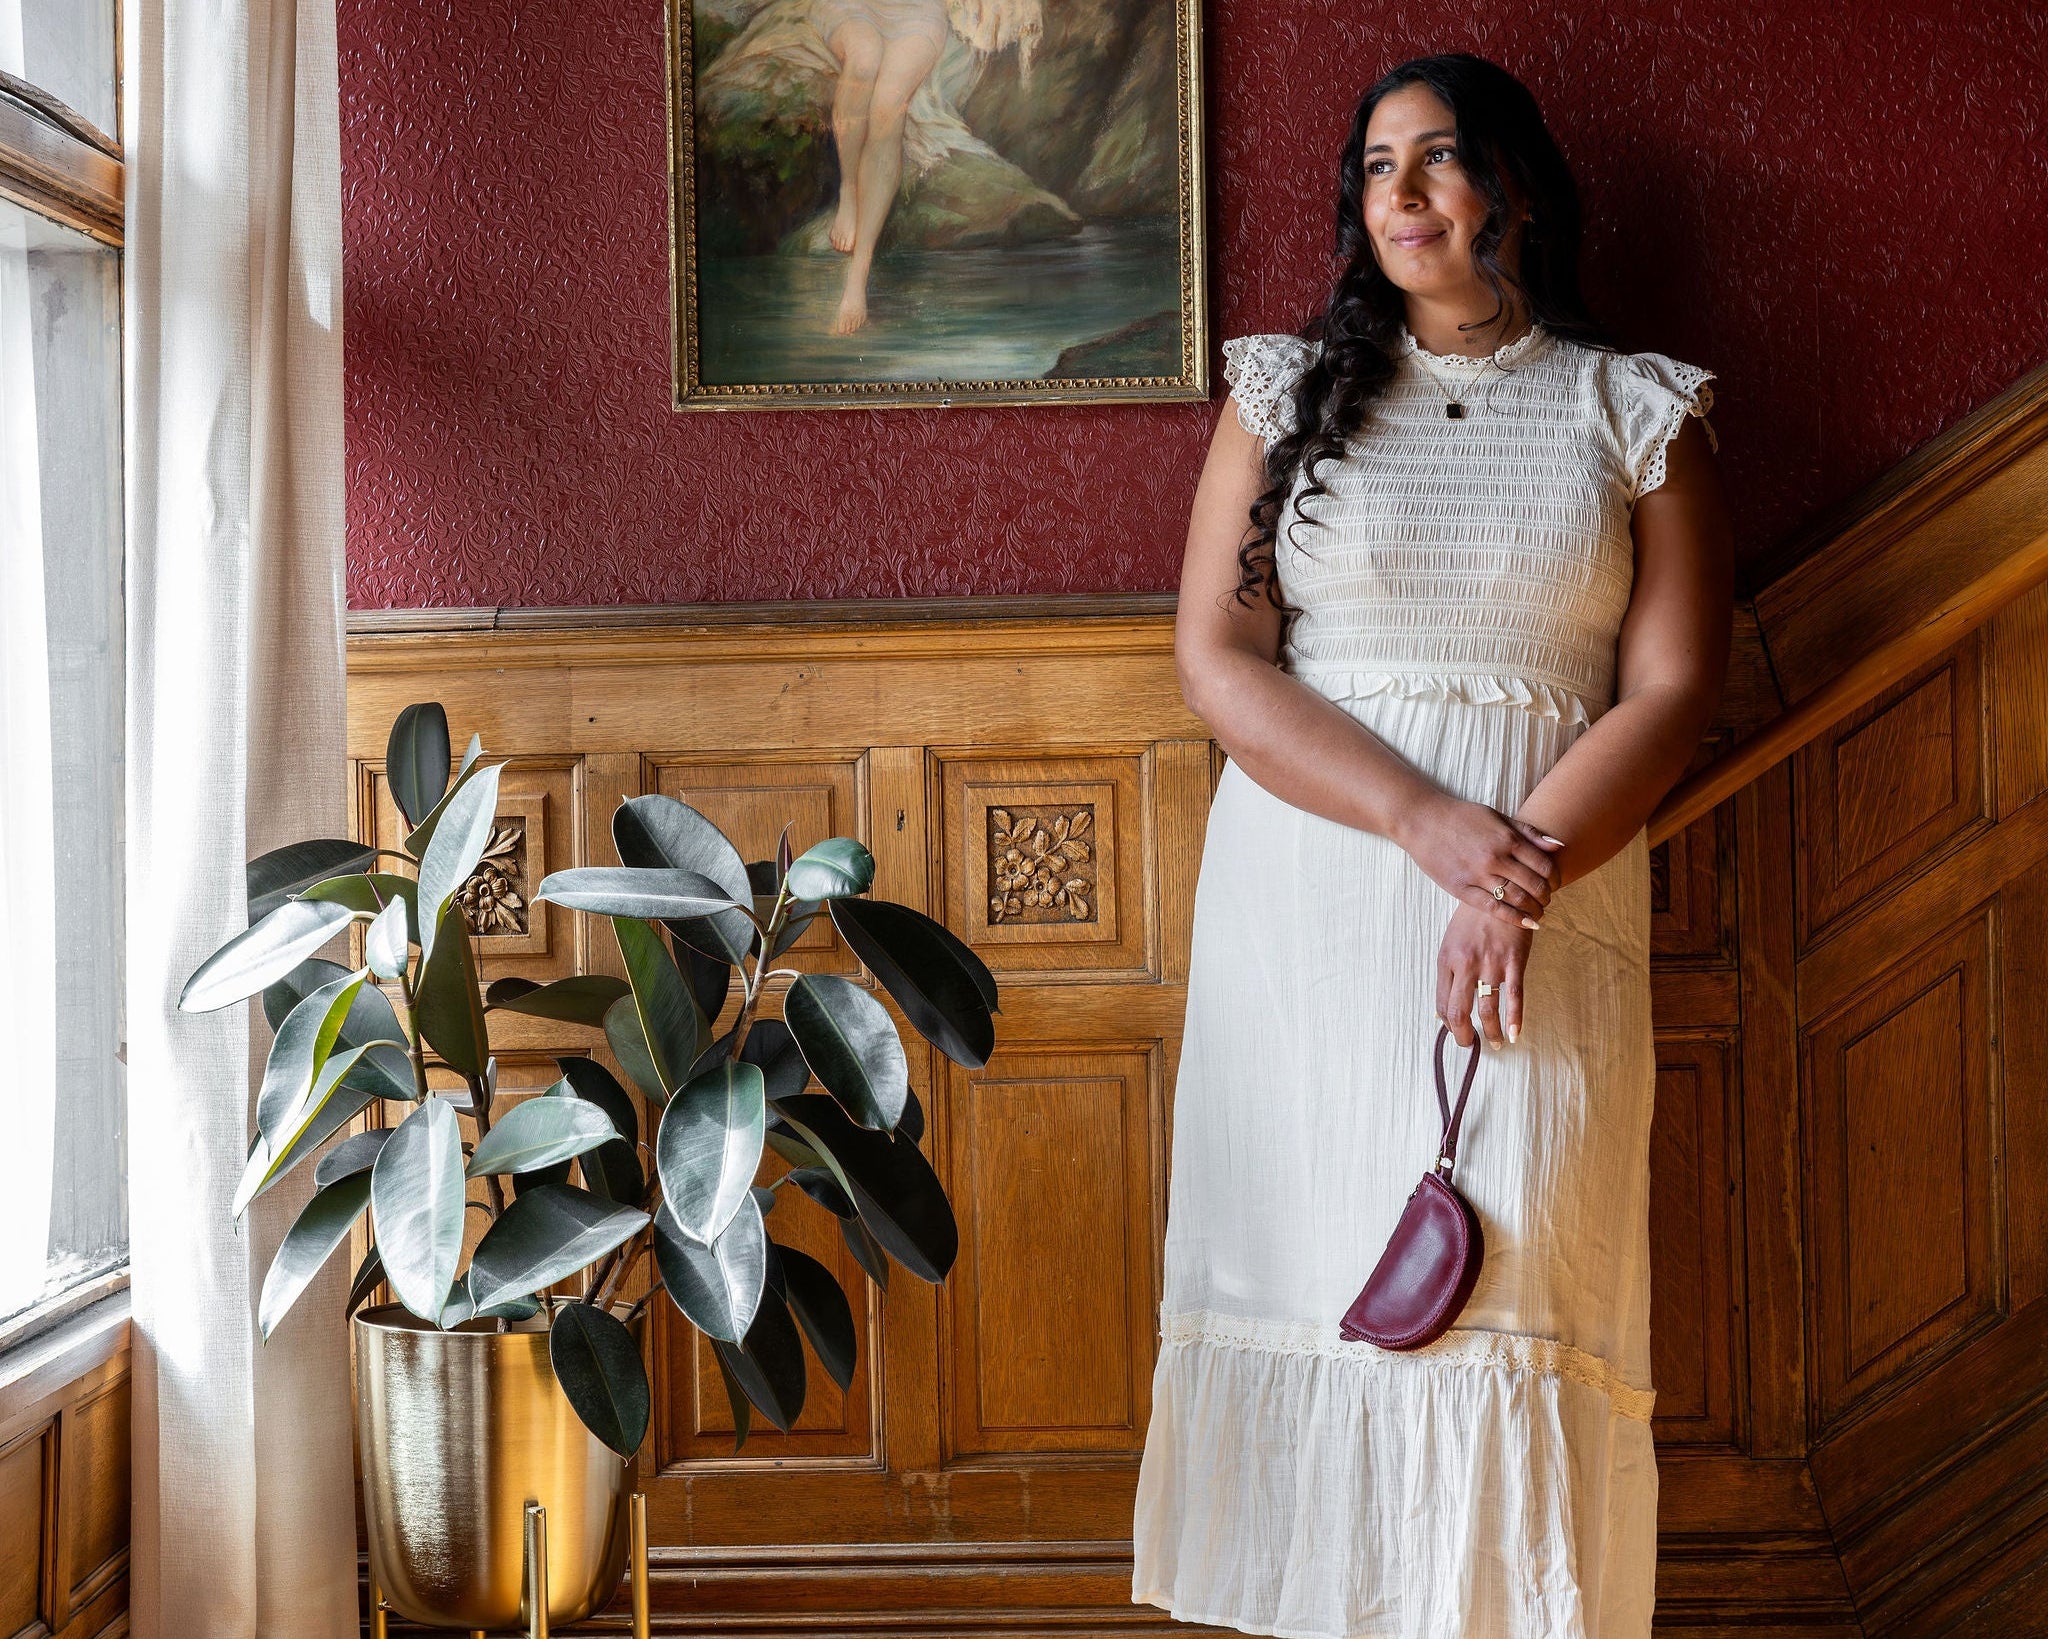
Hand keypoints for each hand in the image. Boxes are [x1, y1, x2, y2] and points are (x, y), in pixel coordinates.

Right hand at [1395, 791, 1563, 930]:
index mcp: (1507, 838)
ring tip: (1538, 912)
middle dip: (1547, 896)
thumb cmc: (1461, 817)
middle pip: (1534, 885)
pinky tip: (1526, 922)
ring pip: (1517, 898)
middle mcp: (1495, 858)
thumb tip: (1559, 846)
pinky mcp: (1461, 888)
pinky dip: (1514, 917)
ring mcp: (1478, 875)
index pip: (1544, 865)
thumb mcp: (1497, 817)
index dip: (1556, 878)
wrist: (1422, 821)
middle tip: (1547, 899)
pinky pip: (1493, 908)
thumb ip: (1528, 831)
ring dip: (1534, 909)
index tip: (1556, 883)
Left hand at [1435, 901, 1528, 1048]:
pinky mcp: (1514, 961)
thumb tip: (1443, 1010)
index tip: (1457, 1031)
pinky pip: (1514, 996)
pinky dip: (1515, 1019)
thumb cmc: (1474, 919)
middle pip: (1460, 1011)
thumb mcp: (1452, 941)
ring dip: (1491, 1032)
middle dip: (1465, 1036)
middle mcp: (1465, 964)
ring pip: (1487, 1009)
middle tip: (1471, 1045)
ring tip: (1496, 1043)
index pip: (1442, 1003)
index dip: (1449, 1024)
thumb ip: (1448, 973)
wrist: (1503, 890)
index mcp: (1446, 959)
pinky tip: (1515, 1034)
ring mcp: (1491, 963)